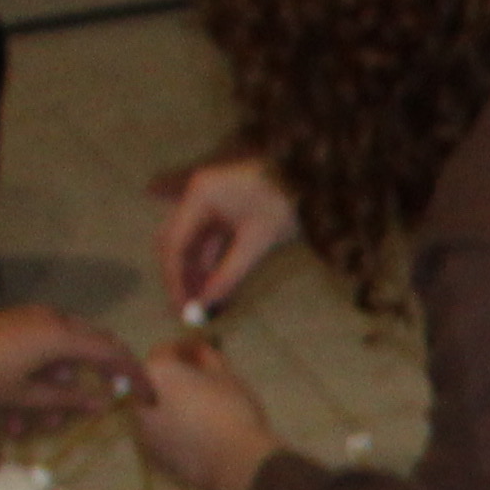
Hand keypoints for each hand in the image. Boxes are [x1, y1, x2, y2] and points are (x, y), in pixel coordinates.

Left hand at [0, 303, 143, 427]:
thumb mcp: (25, 397)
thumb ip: (68, 400)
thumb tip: (102, 403)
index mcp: (60, 335)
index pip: (114, 353)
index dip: (136, 377)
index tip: (151, 399)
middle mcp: (52, 320)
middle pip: (94, 347)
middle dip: (96, 382)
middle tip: (97, 410)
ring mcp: (31, 319)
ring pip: (64, 355)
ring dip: (58, 390)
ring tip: (35, 426)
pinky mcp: (14, 325)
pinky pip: (42, 351)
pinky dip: (39, 379)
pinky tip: (18, 412)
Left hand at [129, 333, 285, 489]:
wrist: (237, 466)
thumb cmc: (233, 412)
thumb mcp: (228, 377)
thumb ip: (208, 358)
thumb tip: (199, 352)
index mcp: (155, 374)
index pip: (164, 351)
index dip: (183, 348)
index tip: (200, 350)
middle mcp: (138, 400)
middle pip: (153, 383)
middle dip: (173, 380)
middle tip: (199, 383)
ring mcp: (143, 433)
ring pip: (154, 412)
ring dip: (170, 407)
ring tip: (198, 413)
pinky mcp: (154, 459)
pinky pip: (161, 437)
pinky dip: (173, 432)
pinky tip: (196, 437)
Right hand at [154, 154, 298, 319]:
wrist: (314, 182)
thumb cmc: (287, 204)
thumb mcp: (258, 242)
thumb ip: (230, 274)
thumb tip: (208, 302)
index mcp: (200, 195)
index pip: (175, 243)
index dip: (175, 277)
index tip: (181, 305)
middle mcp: (198, 195)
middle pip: (177, 242)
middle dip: (182, 276)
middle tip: (188, 307)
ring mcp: (210, 200)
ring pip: (193, 243)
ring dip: (198, 272)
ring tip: (204, 303)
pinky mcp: (225, 208)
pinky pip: (210, 240)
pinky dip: (212, 262)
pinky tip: (217, 286)